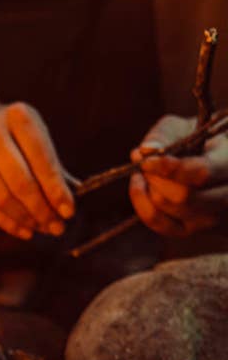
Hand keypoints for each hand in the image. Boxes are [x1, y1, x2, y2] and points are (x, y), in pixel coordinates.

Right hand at [0, 102, 74, 239]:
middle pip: (20, 182)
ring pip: (1, 198)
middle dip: (41, 209)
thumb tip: (68, 207)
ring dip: (25, 219)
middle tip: (57, 228)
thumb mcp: (32, 136)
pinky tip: (23, 230)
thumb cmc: (9, 134)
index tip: (69, 212)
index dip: (56, 189)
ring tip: (41, 229)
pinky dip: (7, 222)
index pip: (42, 159)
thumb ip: (52, 167)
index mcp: (17, 115)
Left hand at [130, 114, 227, 236]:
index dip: (169, 167)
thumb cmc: (196, 141)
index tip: (146, 159)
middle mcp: (227, 197)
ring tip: (143, 171)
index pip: (202, 173)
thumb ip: (165, 134)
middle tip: (144, 163)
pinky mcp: (189, 231)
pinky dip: (142, 205)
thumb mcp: (186, 127)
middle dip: (155, 178)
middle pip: (183, 196)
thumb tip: (145, 150)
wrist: (207, 166)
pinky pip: (159, 224)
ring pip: (169, 209)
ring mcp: (210, 219)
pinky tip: (139, 186)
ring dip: (147, 189)